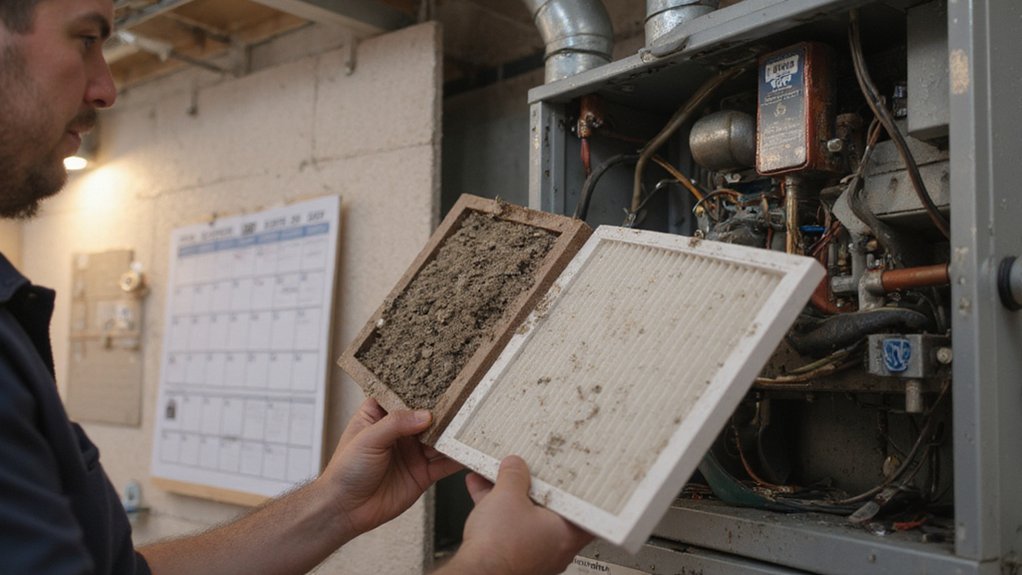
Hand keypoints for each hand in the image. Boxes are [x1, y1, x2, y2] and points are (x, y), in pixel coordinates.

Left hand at [317, 398, 461, 538]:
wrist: (346, 510)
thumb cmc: (346, 470)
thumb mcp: (367, 438)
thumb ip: (396, 423)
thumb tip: (426, 415)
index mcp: (380, 416)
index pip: (404, 395)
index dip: (420, 387)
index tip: (441, 376)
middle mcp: (400, 432)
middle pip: (427, 416)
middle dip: (444, 410)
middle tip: (464, 399)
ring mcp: (413, 452)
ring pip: (439, 438)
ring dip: (453, 433)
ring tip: (471, 423)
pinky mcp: (423, 473)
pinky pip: (444, 464)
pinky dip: (457, 458)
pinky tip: (469, 450)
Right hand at [443, 456, 592, 574]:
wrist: (475, 573)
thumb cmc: (499, 547)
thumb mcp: (507, 495)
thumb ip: (514, 474)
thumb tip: (515, 466)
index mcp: (567, 533)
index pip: (583, 509)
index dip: (575, 490)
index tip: (568, 477)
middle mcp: (555, 548)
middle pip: (550, 509)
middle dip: (533, 488)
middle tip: (526, 473)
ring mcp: (535, 554)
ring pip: (526, 518)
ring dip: (511, 497)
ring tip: (496, 478)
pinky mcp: (514, 557)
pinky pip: (510, 528)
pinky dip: (498, 511)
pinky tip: (481, 492)